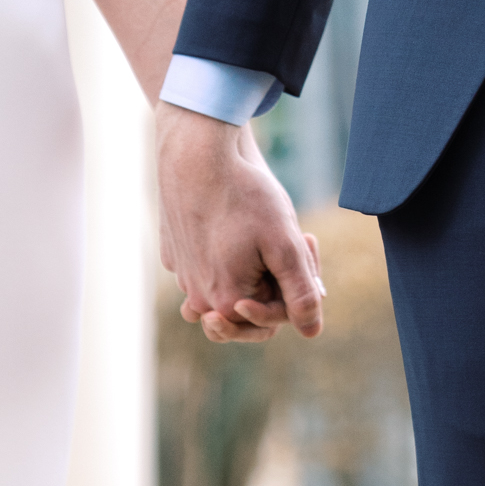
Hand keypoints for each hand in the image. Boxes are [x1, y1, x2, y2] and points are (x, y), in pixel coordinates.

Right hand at [156, 102, 323, 342]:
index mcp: (225, 305)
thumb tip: (312, 332)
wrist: (196, 153)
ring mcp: (182, 278)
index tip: (306, 238)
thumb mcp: (284, 244)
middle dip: (274, 279)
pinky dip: (221, 253)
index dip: (298, 284)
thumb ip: (300, 291)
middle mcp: (198, 301)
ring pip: (225, 288)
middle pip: (248, 308)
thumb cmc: (243, 196)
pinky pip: (202, 267)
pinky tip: (231, 221)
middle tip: (293, 237)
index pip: (273, 318)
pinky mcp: (172, 255)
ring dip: (248, 269)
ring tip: (260, 233)